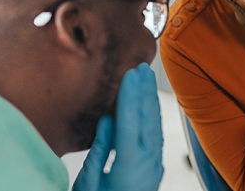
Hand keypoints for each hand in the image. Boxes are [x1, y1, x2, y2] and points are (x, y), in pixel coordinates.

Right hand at [73, 63, 163, 190]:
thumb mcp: (89, 184)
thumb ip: (100, 150)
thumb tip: (108, 119)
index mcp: (130, 167)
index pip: (131, 123)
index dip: (130, 96)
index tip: (130, 73)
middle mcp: (147, 163)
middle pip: (148, 119)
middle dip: (144, 90)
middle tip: (141, 66)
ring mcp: (154, 165)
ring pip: (155, 125)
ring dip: (150, 99)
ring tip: (146, 77)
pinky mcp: (154, 167)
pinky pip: (155, 135)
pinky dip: (152, 115)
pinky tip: (149, 104)